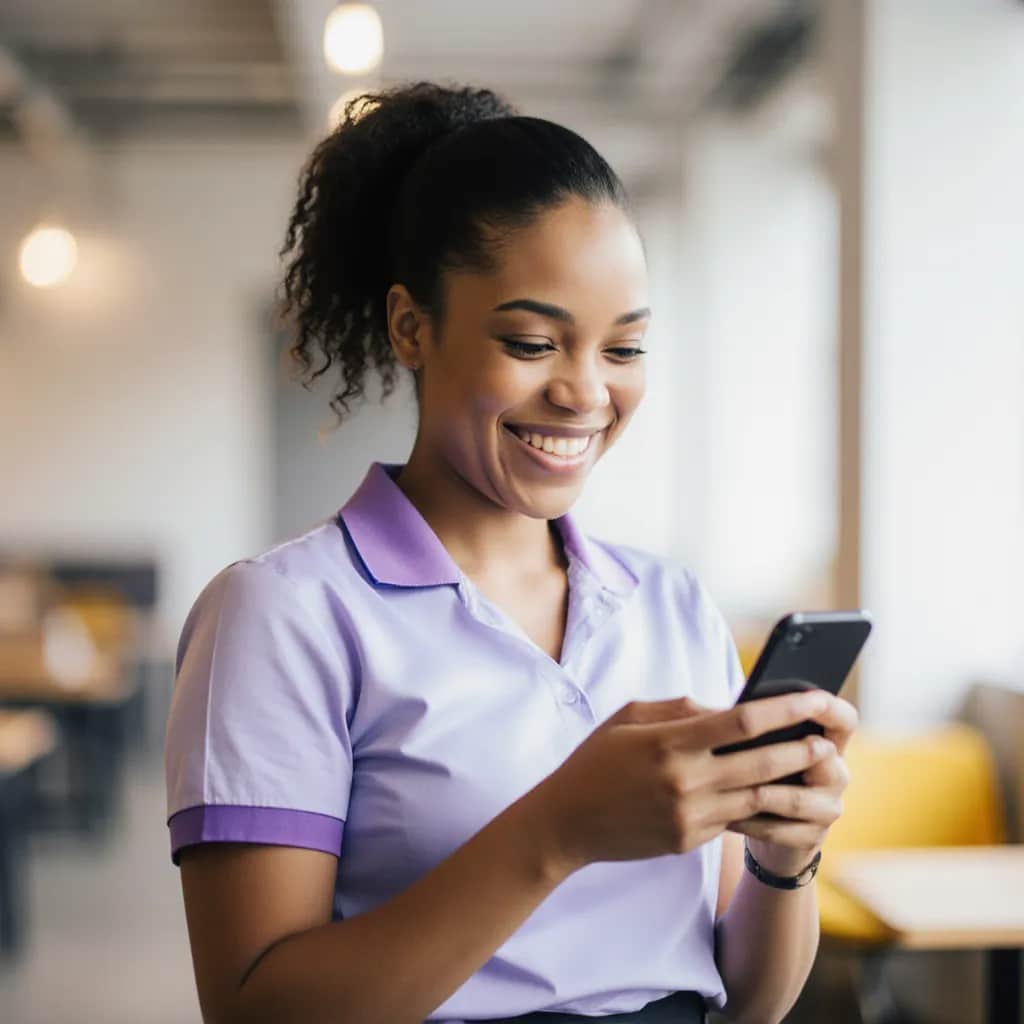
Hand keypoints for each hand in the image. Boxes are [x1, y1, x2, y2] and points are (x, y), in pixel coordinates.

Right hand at [530, 689, 846, 875]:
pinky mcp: (691, 841)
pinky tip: (786, 801)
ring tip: (822, 776)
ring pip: (759, 800)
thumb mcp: (630, 716)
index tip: (815, 698)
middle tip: (829, 742)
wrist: (567, 822)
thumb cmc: (597, 759)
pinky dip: (766, 811)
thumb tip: (729, 708)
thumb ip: (681, 708)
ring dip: (795, 786)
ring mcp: (690, 816)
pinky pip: (738, 823)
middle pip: (760, 763)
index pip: (741, 721)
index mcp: (669, 742)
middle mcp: (684, 781)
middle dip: (801, 750)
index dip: (784, 709)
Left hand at [725, 693, 858, 876]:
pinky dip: (751, 823)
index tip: (811, 698)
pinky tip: (727, 816)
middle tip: (752, 750)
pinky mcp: (813, 837)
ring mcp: (828, 807)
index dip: (832, 709)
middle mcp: (836, 773)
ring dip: (760, 793)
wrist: (762, 826)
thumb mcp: (752, 744)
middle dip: (786, 753)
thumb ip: (742, 723)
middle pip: (823, 757)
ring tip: (728, 787)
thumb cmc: (756, 771)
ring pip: (795, 798)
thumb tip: (700, 704)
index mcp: (826, 742)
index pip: (844, 720)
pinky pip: (780, 830)